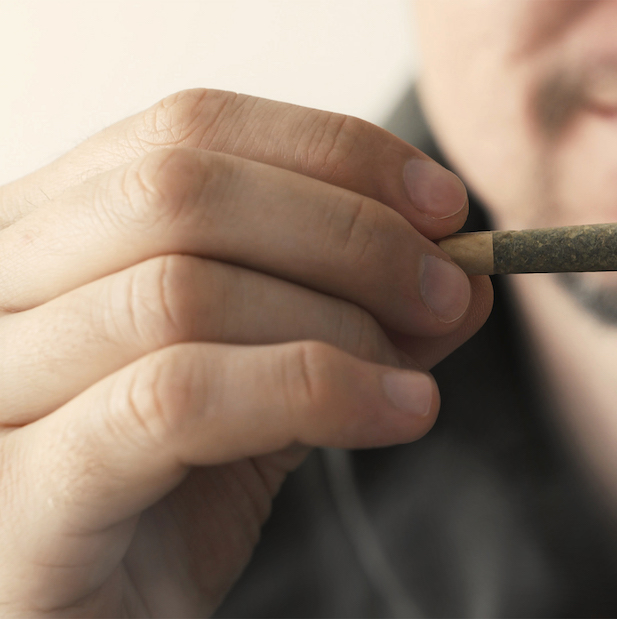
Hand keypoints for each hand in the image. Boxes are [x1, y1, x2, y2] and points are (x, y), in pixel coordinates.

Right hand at [0, 89, 491, 615]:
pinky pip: (174, 401)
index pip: (190, 130)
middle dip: (349, 232)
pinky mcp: (18, 494)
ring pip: (182, 290)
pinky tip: (395, 415)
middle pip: (182, 189)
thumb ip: (353, 323)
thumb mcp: (271, 390)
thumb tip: (463, 275)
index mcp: (48, 236)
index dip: (334, 153)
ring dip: (340, 320)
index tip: (444, 204)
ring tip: (416, 376)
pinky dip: (313, 391)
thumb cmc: (161, 505)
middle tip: (446, 289)